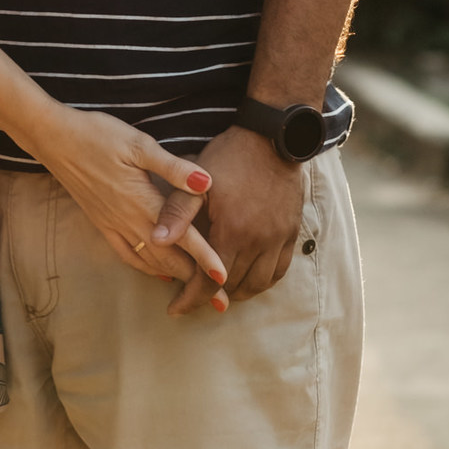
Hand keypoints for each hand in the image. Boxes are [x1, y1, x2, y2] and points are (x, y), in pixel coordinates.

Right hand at [35, 107, 231, 308]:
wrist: (55, 138)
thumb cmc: (98, 134)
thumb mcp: (139, 143)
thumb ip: (173, 167)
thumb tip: (207, 182)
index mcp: (143, 202)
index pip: (182, 237)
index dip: (205, 259)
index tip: (224, 281)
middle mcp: (129, 220)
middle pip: (169, 259)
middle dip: (196, 281)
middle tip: (220, 301)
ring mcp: (113, 224)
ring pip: (149, 262)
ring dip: (175, 278)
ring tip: (196, 293)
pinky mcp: (101, 223)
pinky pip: (127, 255)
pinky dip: (146, 268)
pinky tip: (158, 272)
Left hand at [149, 126, 304, 314]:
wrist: (271, 139)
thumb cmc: (229, 157)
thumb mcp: (198, 182)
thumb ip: (176, 212)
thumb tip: (157, 240)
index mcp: (232, 232)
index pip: (208, 282)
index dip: (190, 300)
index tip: (174, 309)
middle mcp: (258, 242)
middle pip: (233, 286)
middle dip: (210, 296)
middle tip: (193, 296)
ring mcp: (278, 240)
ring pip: (258, 285)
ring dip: (237, 292)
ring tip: (219, 289)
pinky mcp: (291, 234)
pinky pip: (279, 272)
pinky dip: (262, 281)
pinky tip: (248, 277)